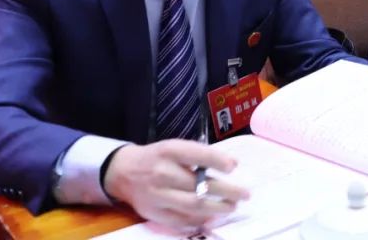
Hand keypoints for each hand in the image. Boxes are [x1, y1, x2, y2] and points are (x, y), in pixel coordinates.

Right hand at [103, 140, 248, 229]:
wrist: (123, 172)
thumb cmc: (157, 158)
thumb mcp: (174, 147)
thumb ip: (197, 155)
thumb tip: (230, 166)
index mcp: (169, 151)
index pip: (196, 154)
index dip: (217, 160)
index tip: (234, 166)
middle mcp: (162, 173)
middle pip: (199, 185)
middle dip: (226, 191)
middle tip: (245, 194)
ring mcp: (157, 195)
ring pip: (192, 205)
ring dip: (217, 208)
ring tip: (232, 206)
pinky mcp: (153, 213)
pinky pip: (181, 220)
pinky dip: (200, 220)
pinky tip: (213, 217)